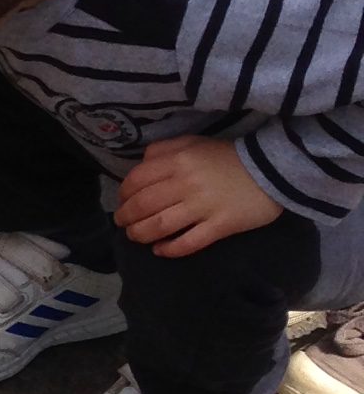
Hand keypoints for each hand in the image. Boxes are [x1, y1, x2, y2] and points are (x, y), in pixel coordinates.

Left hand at [114, 135, 282, 258]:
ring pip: (160, 226)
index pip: (137, 180)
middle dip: (126, 217)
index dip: (123, 194)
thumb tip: (141, 164)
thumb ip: (165, 150)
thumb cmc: (227, 156)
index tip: (122, 201)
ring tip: (135, 237)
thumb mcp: (193, 142)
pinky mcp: (220, 226)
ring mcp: (203, 207)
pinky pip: (189, 242)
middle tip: (122, 223)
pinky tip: (160, 250)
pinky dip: (170, 249)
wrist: (271, 170)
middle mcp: (185, 184)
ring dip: (141, 234)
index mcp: (177, 161)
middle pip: (143, 206)